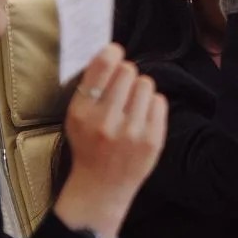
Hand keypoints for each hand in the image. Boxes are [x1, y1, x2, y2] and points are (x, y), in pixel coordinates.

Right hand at [51, 44, 166, 237]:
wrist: (101, 187)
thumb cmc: (89, 146)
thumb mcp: (77, 117)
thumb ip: (90, 87)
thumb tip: (110, 50)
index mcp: (82, 113)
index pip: (103, 67)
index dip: (112, 53)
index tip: (114, 52)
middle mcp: (106, 121)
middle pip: (128, 71)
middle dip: (126, 75)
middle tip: (122, 88)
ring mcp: (131, 131)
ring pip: (146, 83)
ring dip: (140, 89)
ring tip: (131, 105)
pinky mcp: (152, 139)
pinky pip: (160, 100)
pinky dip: (152, 105)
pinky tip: (141, 118)